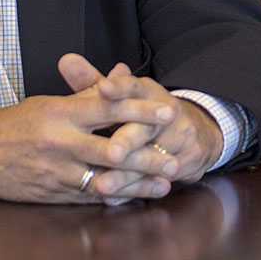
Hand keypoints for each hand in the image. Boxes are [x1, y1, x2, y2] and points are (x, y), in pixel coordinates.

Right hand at [0, 54, 179, 203]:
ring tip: (165, 183)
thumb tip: (121, 73)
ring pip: (104, 178)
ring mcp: (56, 171)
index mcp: (60, 112)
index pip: (108, 108)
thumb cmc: (14, 124)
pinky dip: (113, 198)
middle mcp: (60, 142)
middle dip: (147, 152)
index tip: (169, 110)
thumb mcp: (50, 102)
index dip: (141, 109)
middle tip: (175, 154)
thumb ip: (88, 93)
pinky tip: (135, 197)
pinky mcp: (52, 194)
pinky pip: (88, 197)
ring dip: (137, 182)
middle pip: (112, 147)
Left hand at [83, 59, 224, 186]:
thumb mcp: (120, 96)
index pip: (134, 86)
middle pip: (144, 126)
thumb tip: (66, 61)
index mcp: (148, 91)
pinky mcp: (189, 160)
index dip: (119, 87)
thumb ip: (91, 82)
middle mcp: (168, 110)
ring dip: (126, 176)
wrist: (194, 132)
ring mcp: (182, 137)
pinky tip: (113, 198)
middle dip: (126, 141)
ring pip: (151, 159)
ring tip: (102, 186)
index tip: (102, 88)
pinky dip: (134, 191)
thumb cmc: (143, 114)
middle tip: (110, 153)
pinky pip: (158, 179)